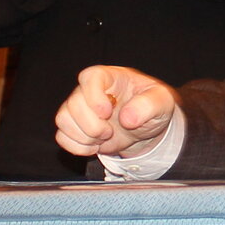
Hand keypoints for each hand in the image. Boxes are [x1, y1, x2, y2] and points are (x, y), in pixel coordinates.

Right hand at [53, 65, 179, 158]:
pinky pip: (62, 137)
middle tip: (110, 132)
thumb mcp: (162, 101)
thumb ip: (149, 105)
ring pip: (63, 120)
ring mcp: (79, 109)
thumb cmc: (152, 105)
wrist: (145, 126)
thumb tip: (128, 117)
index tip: (108, 112)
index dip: (94, 97)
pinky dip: (77, 147)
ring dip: (84, 137)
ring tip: (103, 138)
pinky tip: (94, 146)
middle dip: (92, 126)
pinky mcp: (75, 127)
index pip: (90, 78)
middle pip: (73, 103)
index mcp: (109, 77)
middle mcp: (89, 90)